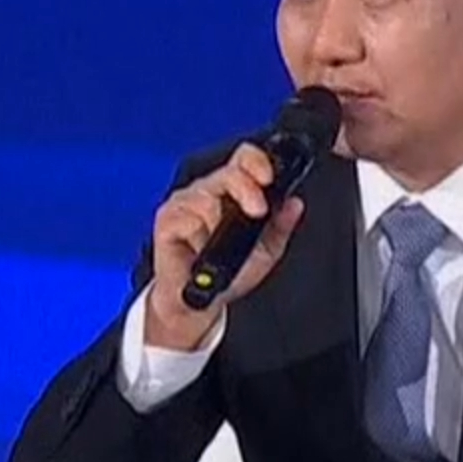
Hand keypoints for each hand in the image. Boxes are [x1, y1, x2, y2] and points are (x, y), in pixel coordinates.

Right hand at [143, 142, 307, 352]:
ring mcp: (186, 202)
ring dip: (219, 221)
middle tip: (257, 211)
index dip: (257, 162)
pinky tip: (200, 247)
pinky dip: (198, 233)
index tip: (268, 178)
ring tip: (219, 243)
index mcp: (231, 192)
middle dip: (246, 189)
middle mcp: (208, 191)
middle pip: (228, 172)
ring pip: (207, 195)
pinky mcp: (167, 218)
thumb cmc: (228, 273)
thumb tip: (295, 204)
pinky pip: (187, 215)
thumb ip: (280, 226)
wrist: (200, 301)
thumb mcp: (265, 251)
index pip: (244, 160)